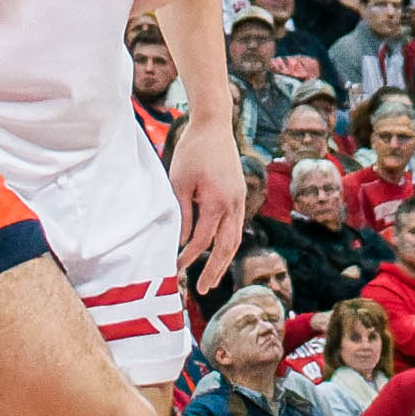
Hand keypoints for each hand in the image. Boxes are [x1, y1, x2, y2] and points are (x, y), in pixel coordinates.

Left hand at [165, 95, 249, 292]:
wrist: (214, 125)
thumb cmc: (192, 151)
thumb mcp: (178, 182)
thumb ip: (182, 213)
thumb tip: (183, 241)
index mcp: (217, 202)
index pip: (202, 241)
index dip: (187, 259)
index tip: (174, 270)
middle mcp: (233, 205)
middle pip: (226, 247)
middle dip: (214, 270)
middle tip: (203, 290)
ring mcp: (240, 199)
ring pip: (235, 238)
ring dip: (224, 260)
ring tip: (212, 277)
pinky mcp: (240, 194)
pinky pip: (237, 225)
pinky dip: (228, 242)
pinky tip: (219, 251)